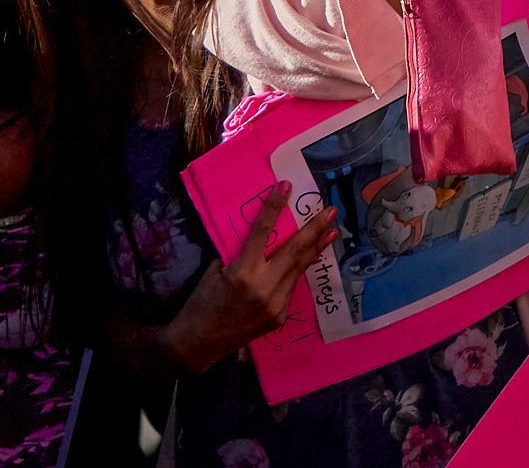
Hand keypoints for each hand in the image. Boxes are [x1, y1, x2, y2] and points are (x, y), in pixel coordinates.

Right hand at [163, 192, 338, 372]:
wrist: (197, 343)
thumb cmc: (201, 303)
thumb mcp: (215, 272)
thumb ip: (240, 256)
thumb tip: (263, 240)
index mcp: (241, 272)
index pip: (262, 231)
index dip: (274, 207)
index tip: (286, 186)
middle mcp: (263, 287)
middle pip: (295, 251)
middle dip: (315, 229)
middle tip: (331, 210)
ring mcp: (275, 305)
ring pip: (298, 270)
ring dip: (315, 250)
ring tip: (330, 232)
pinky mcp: (280, 317)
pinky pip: (290, 288)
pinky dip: (295, 273)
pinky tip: (304, 262)